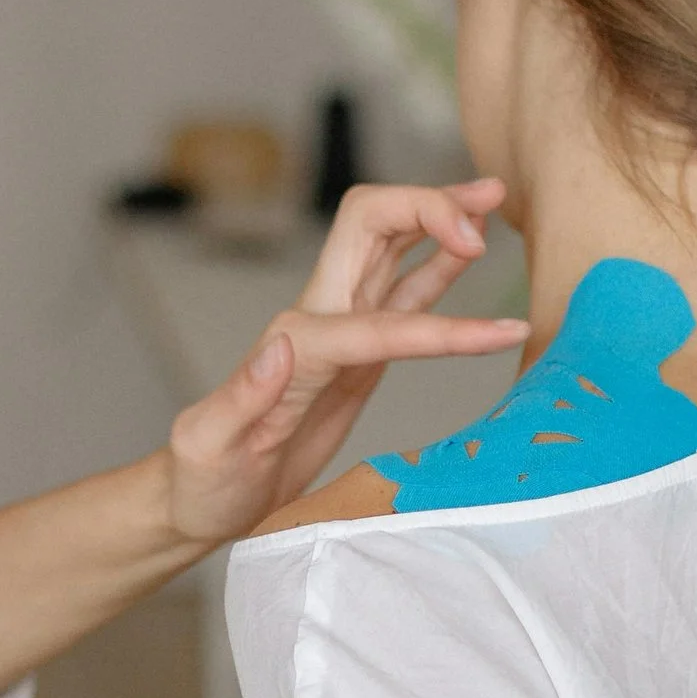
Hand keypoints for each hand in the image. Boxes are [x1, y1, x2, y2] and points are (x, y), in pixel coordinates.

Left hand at [163, 180, 526, 547]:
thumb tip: (281, 346)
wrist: (203, 500)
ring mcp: (342, 330)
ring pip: (396, 248)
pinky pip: (407, 296)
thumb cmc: (203, 481)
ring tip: (494, 197)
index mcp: (293, 345)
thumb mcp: (208, 447)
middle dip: (430, 206)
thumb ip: (242, 397)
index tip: (491, 318)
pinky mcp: (359, 352)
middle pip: (374, 225)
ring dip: (442, 218)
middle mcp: (317, 321)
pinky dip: (444, 270)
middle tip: (490, 204)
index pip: (372, 317)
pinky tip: (474, 253)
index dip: (435, 311)